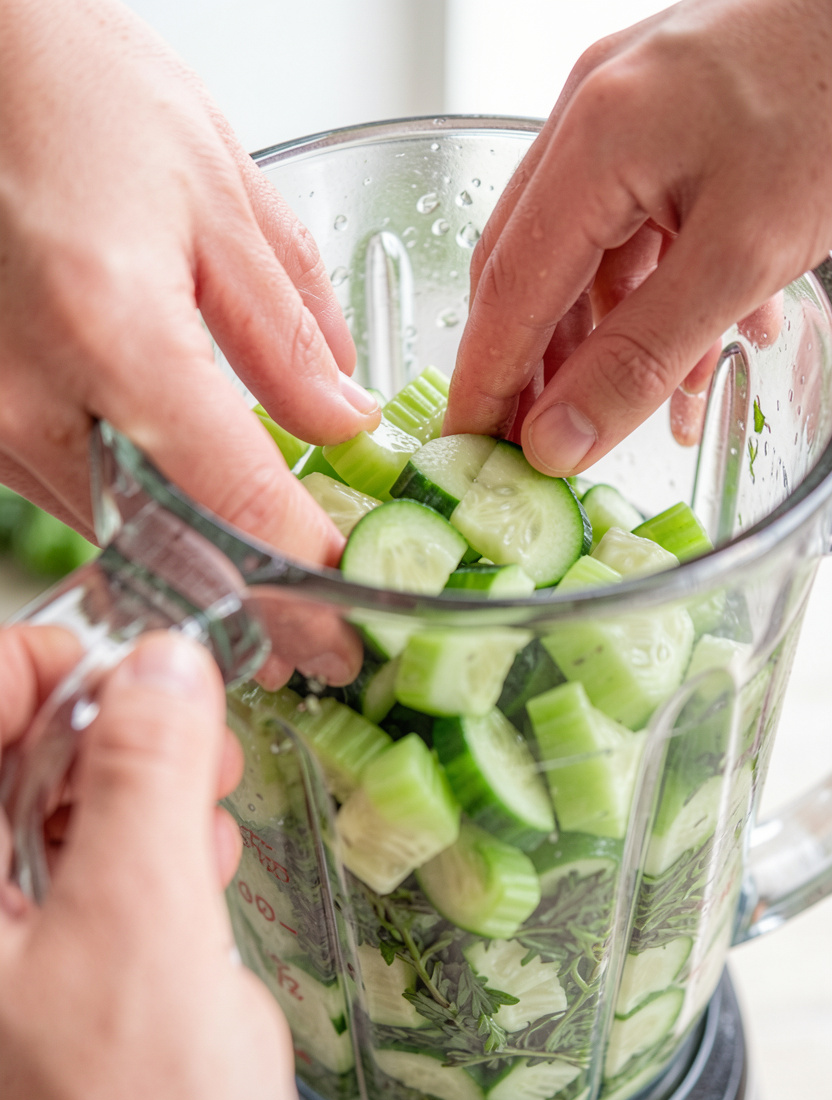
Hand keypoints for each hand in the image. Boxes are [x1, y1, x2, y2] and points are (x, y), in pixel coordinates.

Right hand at [0, 0, 379, 567]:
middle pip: (168, 542)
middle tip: (314, 628)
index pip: (233, 499)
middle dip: (251, 593)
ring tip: (260, 574)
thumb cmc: (74, 95)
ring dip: (191, 560)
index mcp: (110, 330)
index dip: (304, 563)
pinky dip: (136, 516)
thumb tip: (342, 422)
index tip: (351, 597)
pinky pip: (68, 497)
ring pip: (111, 531)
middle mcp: (30, 394)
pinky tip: (177, 505)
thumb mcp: (217, 195)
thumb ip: (285, 330)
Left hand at [0, 629, 306, 1099]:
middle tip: (191, 735)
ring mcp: (13, 947)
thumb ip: (144, 781)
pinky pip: (96, 863)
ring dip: (141, 777)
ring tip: (211, 795)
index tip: (130, 667)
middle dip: (107, 721)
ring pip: (61, 803)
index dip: (40, 666)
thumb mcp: (144, 933)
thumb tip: (160, 660)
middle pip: (14, 752)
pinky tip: (204, 857)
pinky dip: (154, 836)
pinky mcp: (66, 972)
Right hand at [445, 0, 831, 471]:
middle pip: (530, 269)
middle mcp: (594, 114)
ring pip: (586, 250)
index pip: (508, 290)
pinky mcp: (672, 114)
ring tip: (644, 406)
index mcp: (596, 139)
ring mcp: (630, 108)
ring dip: (607, 337)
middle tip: (541, 444)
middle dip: (537, 367)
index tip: (469, 449)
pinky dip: (652, 291)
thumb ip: (642, 354)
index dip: (485, 381)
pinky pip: (634, 220)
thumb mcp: (744, 254)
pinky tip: (696, 339)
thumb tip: (557, 439)